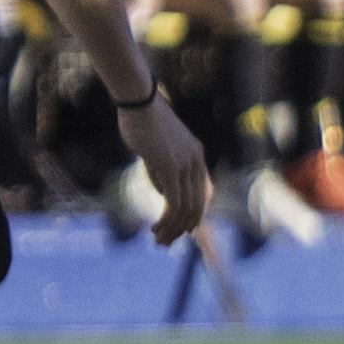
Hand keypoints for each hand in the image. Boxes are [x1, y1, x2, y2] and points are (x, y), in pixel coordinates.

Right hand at [116, 94, 211, 245]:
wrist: (139, 101)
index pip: (204, 192)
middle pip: (198, 204)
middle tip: (167, 242)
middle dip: (183, 228)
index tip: (185, 231)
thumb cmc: (142, 121)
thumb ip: (163, 170)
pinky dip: (167, 220)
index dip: (197, 214)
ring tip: (158, 239)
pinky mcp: (171, 166)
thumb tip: (165, 192)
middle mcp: (196, 160)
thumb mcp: (156, 150)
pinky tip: (156, 228)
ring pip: (187, 207)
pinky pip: (175, 202)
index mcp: (196, 155)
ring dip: (173, 228)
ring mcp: (185, 163)